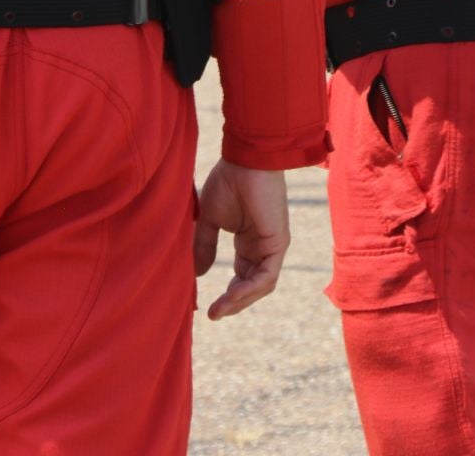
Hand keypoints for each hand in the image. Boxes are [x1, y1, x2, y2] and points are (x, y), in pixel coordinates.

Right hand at [193, 159, 290, 320]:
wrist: (244, 160)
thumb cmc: (227, 182)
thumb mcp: (209, 219)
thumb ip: (203, 245)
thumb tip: (196, 273)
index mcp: (248, 241)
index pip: (240, 276)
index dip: (226, 293)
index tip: (206, 305)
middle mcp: (262, 248)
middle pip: (251, 285)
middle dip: (233, 302)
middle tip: (213, 313)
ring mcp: (273, 247)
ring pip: (260, 285)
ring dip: (240, 301)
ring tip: (219, 310)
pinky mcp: (278, 244)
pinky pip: (267, 276)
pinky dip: (249, 289)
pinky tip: (232, 296)